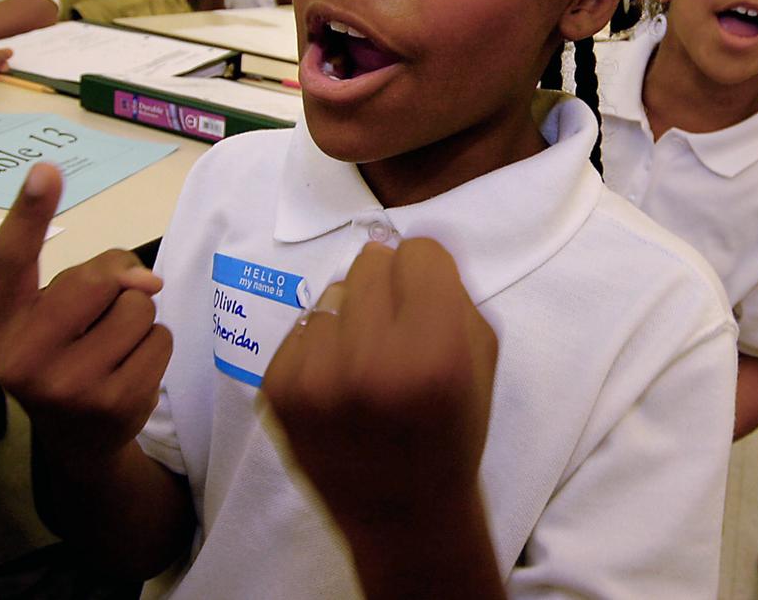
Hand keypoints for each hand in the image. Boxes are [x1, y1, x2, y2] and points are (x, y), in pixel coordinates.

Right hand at [0, 163, 171, 455]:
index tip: (46, 170)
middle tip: (102, 315)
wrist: (77, 440)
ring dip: (138, 319)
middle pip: (96, 279)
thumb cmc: (65, 356)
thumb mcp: (56, 314)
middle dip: (114, 285)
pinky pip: (160, 339)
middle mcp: (21, 357)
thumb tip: (147, 282)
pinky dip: (154, 346)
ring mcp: (68, 386)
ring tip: (114, 347)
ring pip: (137, 307)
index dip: (29, 213)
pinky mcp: (114, 403)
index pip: (10, 262)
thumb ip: (90, 277)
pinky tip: (130, 370)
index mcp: (0, 326)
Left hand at [262, 239, 497, 535]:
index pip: (419, 252)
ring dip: (352, 316)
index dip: (429, 273)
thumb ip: (451, 292)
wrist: (402, 514)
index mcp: (433, 355)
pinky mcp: (277, 389)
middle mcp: (369, 363)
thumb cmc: (451, 431)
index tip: (430, 300)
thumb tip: (404, 245)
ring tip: (367, 363)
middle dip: (388, 287)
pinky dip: (320, 345)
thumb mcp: (480, 358)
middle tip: (398, 331)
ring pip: (332, 291)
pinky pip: (302, 327)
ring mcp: (314, 378)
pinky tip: (338, 384)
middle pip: (370, 262)